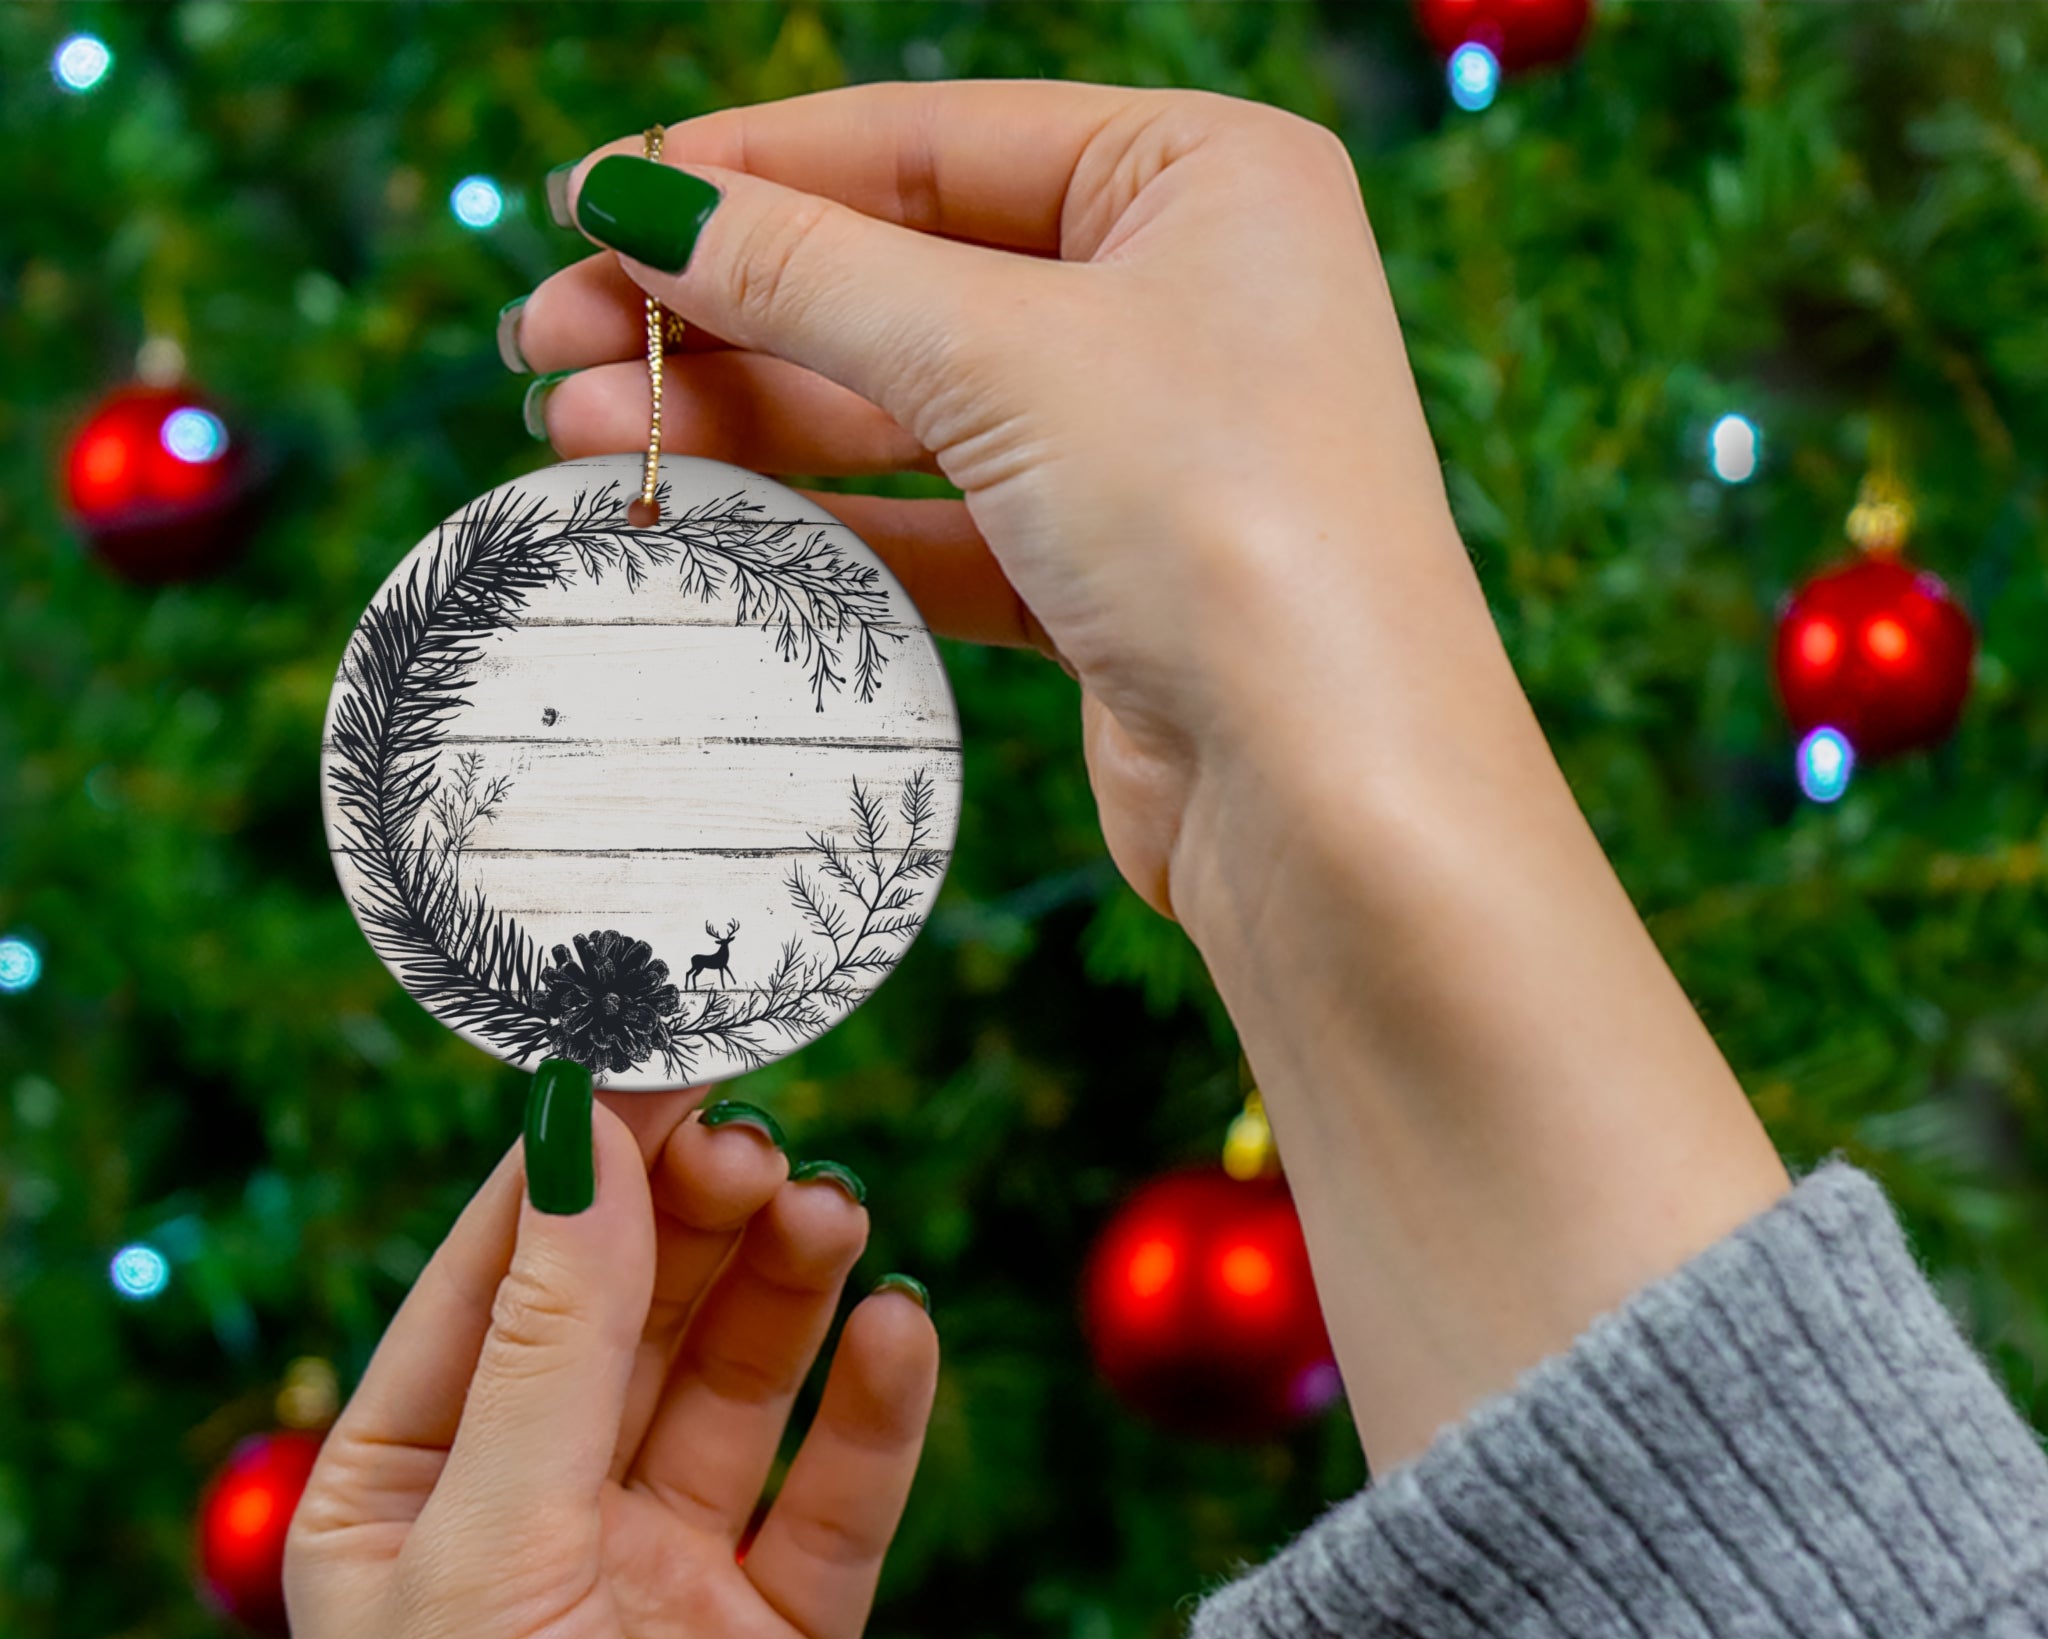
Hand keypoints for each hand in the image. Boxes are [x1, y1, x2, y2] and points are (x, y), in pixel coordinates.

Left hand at [286, 1089, 936, 1638]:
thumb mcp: (490, 1553)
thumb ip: (555, 1341)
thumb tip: (585, 1136)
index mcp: (411, 1490)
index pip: (501, 1275)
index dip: (581, 1163)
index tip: (660, 1053)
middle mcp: (539, 1518)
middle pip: (634, 1313)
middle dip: (695, 1221)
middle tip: (764, 1143)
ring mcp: (665, 1577)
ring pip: (739, 1385)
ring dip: (787, 1291)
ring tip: (834, 1214)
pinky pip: (838, 1495)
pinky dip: (874, 1409)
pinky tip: (900, 1333)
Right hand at [514, 82, 1785, 1471]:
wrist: (1332, 796)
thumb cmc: (1222, 523)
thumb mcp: (1002, 358)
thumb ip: (810, 274)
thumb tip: (635, 204)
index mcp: (1200, 179)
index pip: (928, 142)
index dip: (747, 172)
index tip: (589, 205)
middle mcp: (1182, 299)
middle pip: (903, 278)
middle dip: (723, 312)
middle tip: (548, 342)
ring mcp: (1145, 447)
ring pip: (907, 411)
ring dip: (747, 419)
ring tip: (579, 430)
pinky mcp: (1108, 578)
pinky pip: (937, 522)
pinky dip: (822, 520)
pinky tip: (694, 514)